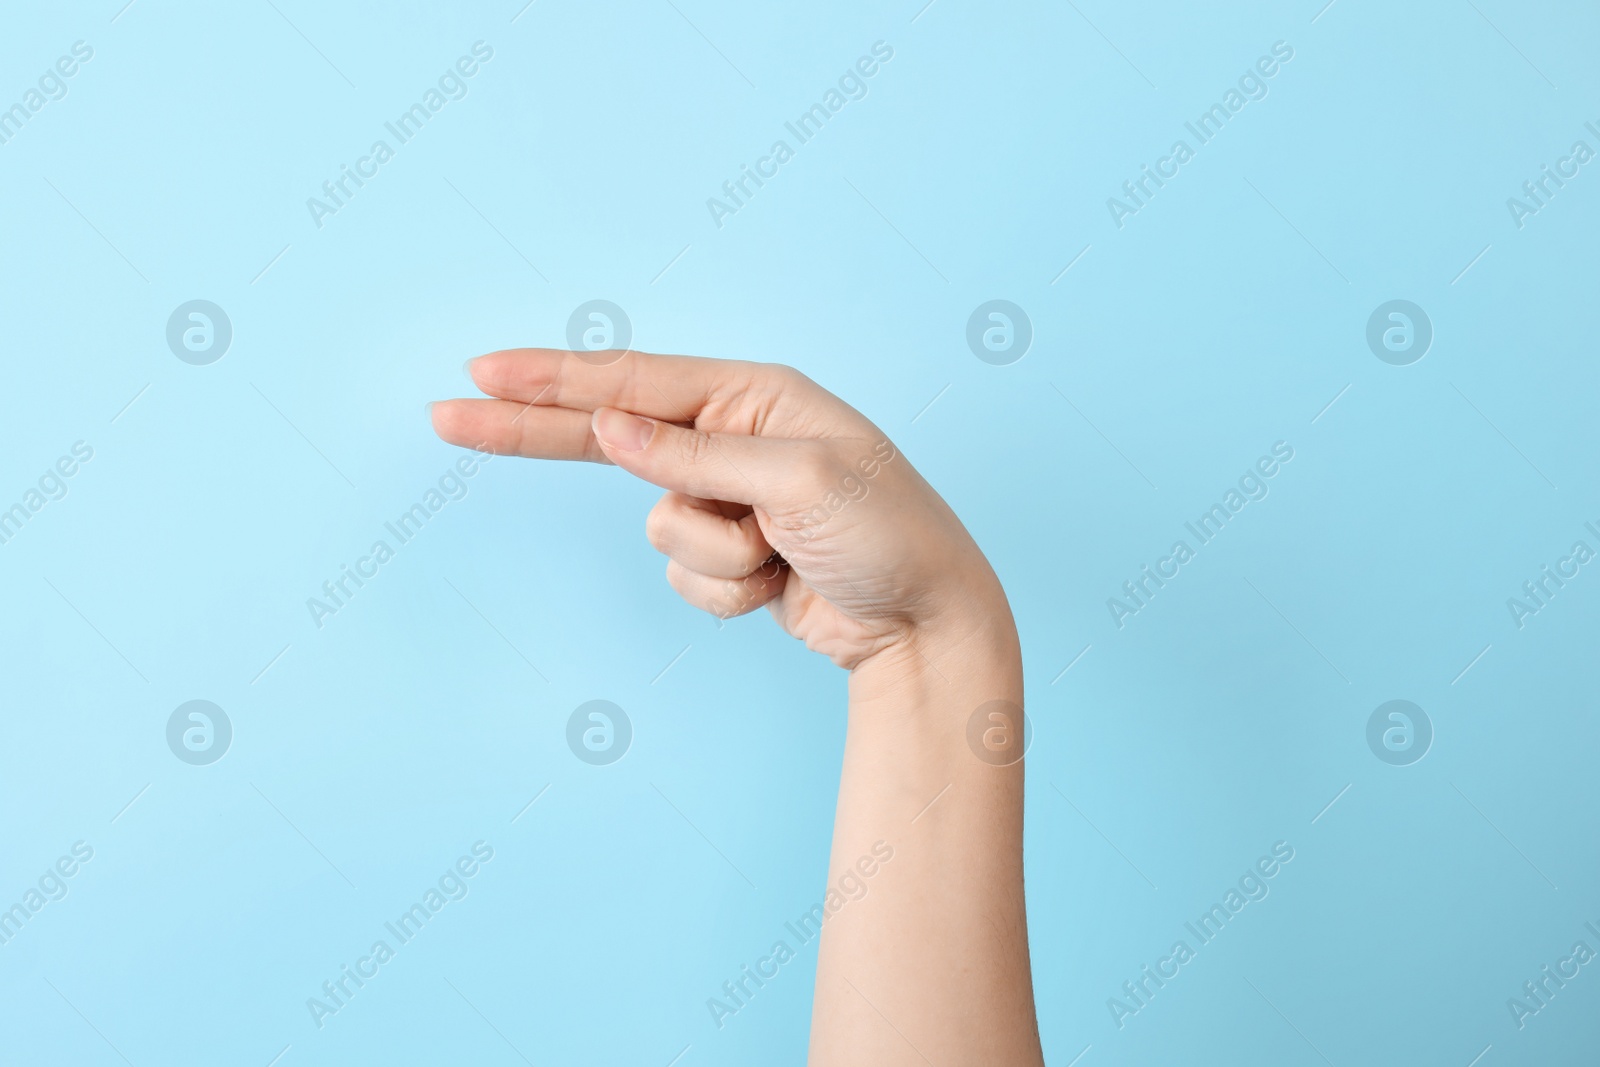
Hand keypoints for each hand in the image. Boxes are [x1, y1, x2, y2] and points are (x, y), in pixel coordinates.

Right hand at [431, 348, 1011, 670]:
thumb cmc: (887, 533)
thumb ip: (696, 454)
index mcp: (756, 396)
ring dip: (716, 555)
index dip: (553, 380)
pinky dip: (726, 590)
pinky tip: (779, 581)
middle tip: (447, 416)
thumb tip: (610, 427)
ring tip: (782, 551)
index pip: (633, 382)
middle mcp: (735, 438)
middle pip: (611, 434)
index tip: (482, 373)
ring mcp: (729, 500)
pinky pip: (685, 576)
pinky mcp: (731, 556)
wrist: (926, 623)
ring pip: (659, 528)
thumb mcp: (798, 479)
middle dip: (535, 431)